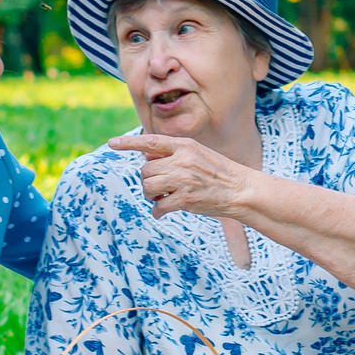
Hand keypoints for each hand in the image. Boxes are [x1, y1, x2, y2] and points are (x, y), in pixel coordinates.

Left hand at [108, 133, 258, 218]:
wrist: (242, 190)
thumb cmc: (219, 173)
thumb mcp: (198, 154)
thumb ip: (174, 154)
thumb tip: (147, 158)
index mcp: (185, 145)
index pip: (150, 141)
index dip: (129, 143)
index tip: (112, 143)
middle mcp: (182, 160)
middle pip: (145, 170)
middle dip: (147, 181)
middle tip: (158, 188)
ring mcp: (183, 179)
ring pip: (148, 187)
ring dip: (150, 195)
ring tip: (161, 198)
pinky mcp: (185, 199)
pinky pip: (159, 206)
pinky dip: (157, 211)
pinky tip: (162, 212)